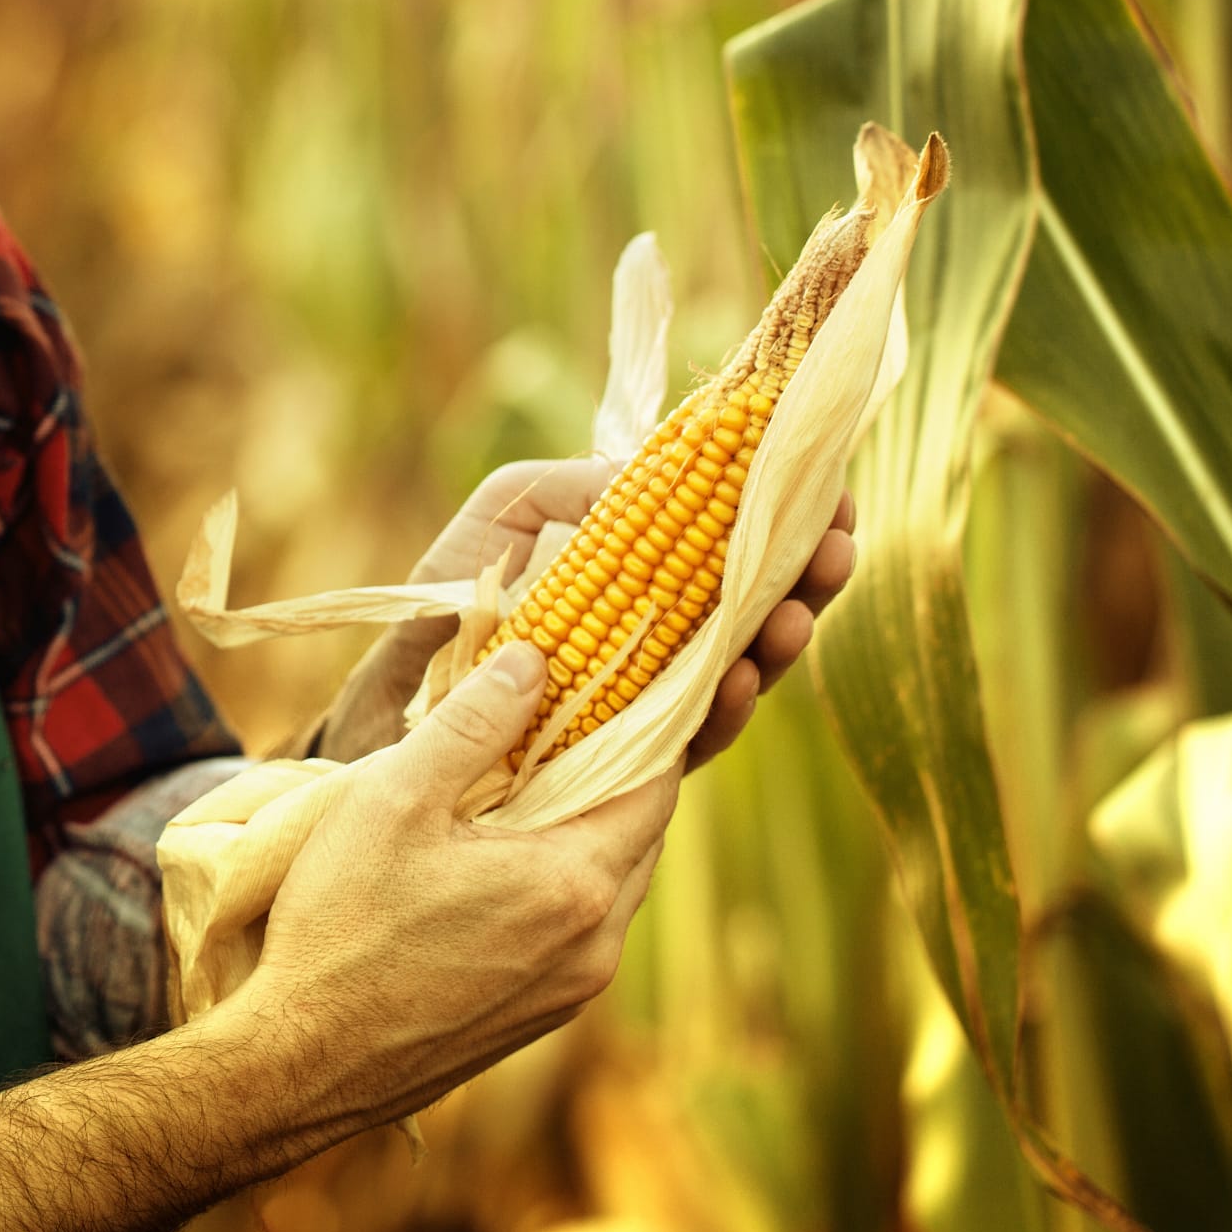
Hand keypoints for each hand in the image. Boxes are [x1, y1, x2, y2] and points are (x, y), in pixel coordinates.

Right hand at [235, 643, 677, 1141]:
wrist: (298, 1066)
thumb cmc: (339, 928)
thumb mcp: (393, 798)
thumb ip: (473, 722)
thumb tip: (536, 659)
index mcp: (575, 884)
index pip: (657, 782)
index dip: (650, 721)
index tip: (626, 674)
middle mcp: (596, 946)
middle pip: (642, 831)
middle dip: (622, 768)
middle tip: (581, 710)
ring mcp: (572, 990)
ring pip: (613, 881)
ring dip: (590, 823)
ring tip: (539, 772)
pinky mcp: (540, 1017)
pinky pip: (581, 925)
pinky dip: (565, 874)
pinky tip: (507, 849)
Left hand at [309, 459, 859, 767]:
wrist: (393, 692)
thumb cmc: (451, 595)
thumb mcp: (509, 511)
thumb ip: (575, 486)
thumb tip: (651, 476)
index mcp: (647, 568)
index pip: (737, 538)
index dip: (790, 515)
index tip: (830, 488)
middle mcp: (665, 633)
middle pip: (761, 603)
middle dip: (808, 575)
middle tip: (838, 545)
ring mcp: (653, 696)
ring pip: (744, 669)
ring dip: (780, 642)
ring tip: (797, 612)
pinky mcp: (628, 755)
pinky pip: (690, 736)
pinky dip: (720, 706)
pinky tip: (739, 675)